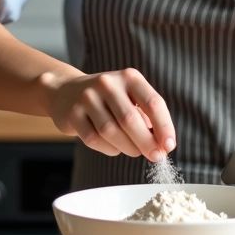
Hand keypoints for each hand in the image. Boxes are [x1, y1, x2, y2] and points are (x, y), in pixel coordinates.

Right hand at [44, 68, 175, 161]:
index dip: (164, 126)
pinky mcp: (72, 114)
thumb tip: (162, 144)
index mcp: (129, 78)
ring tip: (134, 150)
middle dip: (147, 142)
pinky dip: (109, 148)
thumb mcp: (129, 97)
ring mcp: (87, 98)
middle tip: (155, 156)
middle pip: (131, 120)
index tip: (169, 146)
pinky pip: (94, 139)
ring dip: (128, 147)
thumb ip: (146, 117)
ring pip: (111, 131)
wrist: (65, 91)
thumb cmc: (108, 99)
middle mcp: (108, 84)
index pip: (153, 102)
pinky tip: (114, 146)